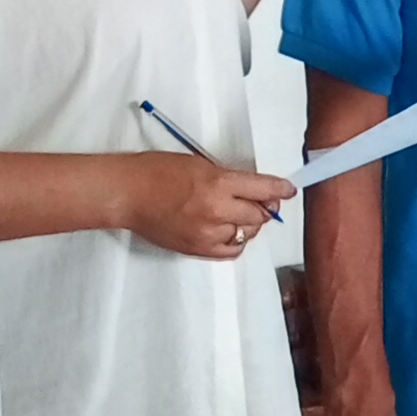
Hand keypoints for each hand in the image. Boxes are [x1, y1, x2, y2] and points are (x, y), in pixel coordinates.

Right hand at [122, 154, 292, 259]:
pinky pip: (231, 250)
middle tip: (262, 203)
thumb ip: (228, 179)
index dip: (280, 190)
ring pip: (248, 234)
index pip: (263, 189)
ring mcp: (207, 233)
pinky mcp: (198, 248)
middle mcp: (216, 210)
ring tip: (237, 215)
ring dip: (249, 225)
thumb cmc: (156, 172)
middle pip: (259, 215)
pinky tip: (229, 231)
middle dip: (264, 208)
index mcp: (217, 183)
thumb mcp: (200, 165)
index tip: (289, 190)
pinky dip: (236, 241)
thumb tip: (253, 190)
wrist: (128, 193)